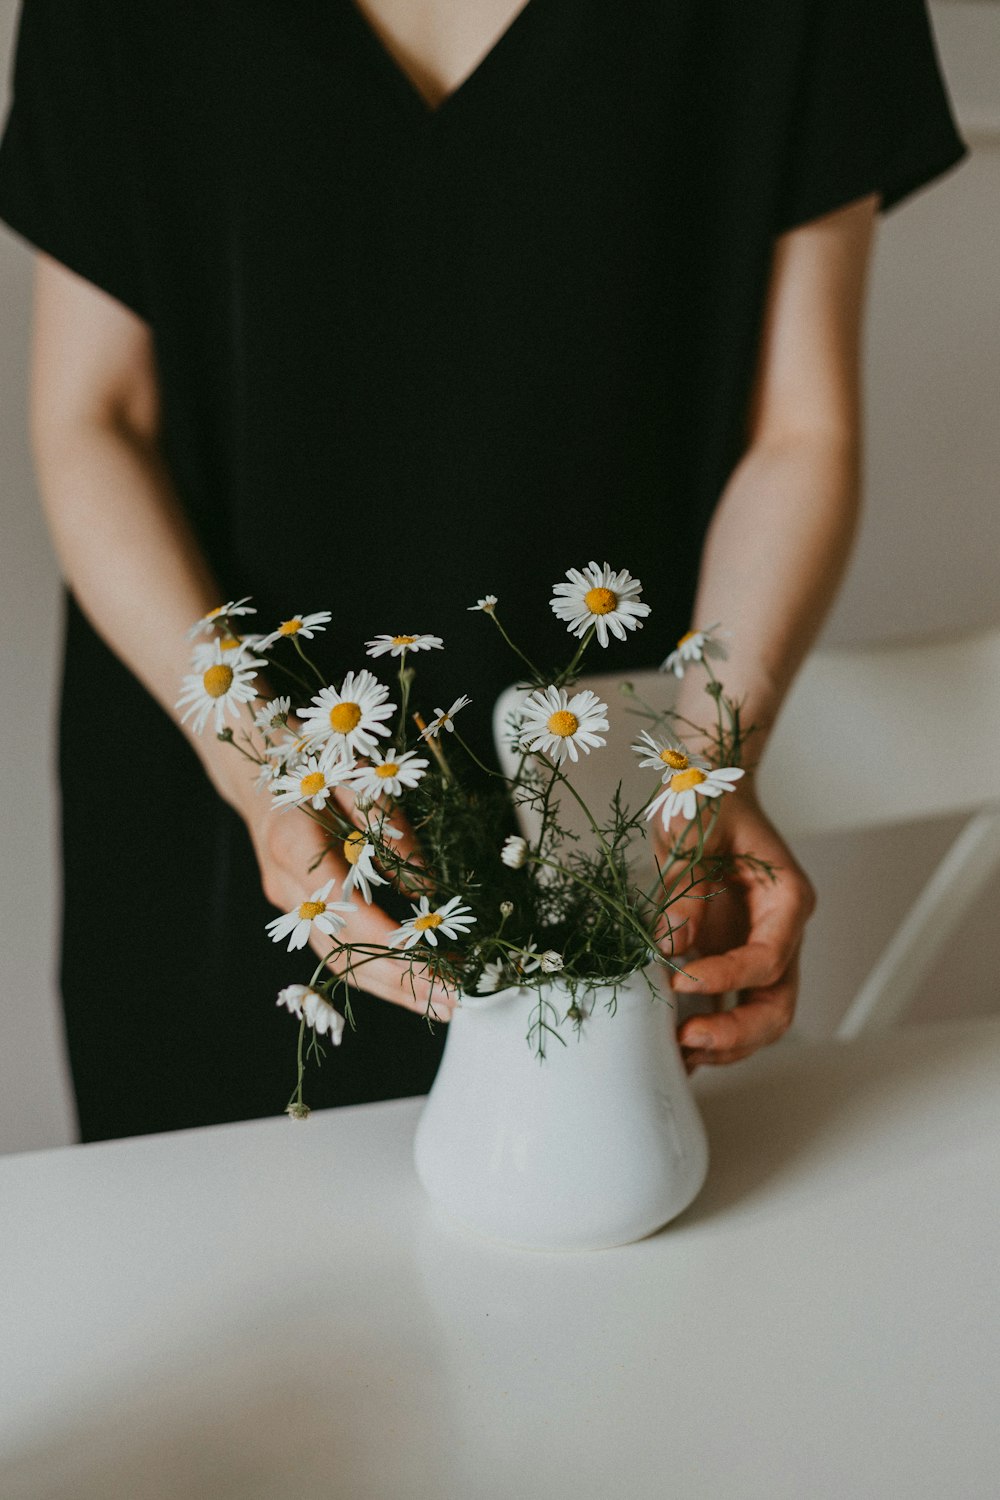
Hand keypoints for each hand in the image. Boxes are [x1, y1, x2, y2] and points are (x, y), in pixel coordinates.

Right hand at [242, 778, 456, 1021]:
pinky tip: (412, 985)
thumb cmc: (314, 762)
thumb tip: (424, 886)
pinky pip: (335, 952)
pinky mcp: (297, 913)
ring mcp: (288, 905)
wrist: (257, 769)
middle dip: (401, 981)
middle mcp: (285, 886)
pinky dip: (375, 972)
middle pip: (343, 950)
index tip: (439, 964)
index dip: (393, 944)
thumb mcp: (358, 777)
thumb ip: (389, 828)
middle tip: (455, 1001)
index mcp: (294, 845)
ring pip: (337, 962)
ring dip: (391, 988)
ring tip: (442, 1004)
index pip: (347, 911)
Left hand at [652, 783, 815, 1071]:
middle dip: (738, 1032)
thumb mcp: (694, 830)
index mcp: (786, 900)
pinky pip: (725, 1005)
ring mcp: (755, 948)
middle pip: (777, 1004)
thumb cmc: (709, 799)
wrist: (705, 789)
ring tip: (678, 1054)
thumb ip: (686, 887)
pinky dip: (705, 1030)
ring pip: (758, 1015)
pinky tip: (674, 1051)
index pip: (768, 958)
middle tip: (689, 1041)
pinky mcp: (727, 956)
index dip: (728, 976)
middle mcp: (778, 932)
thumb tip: (671, 944)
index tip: (680, 979)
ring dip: (723, 1042)